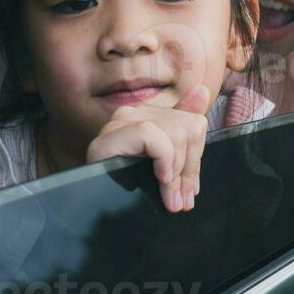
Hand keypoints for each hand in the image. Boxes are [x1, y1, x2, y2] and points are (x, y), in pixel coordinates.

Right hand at [85, 84, 210, 213]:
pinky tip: (158, 180)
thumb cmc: (125, 182)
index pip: (192, 122)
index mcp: (147, 115)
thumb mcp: (162, 161)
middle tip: (181, 200)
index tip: (189, 189)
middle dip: (189, 169)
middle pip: (188, 128)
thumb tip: (203, 92)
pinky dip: (162, 161)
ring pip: (175, 134)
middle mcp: (134, 113)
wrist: (91, 202)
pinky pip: (152, 137)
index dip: (196, 158)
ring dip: (176, 174)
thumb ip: (183, 133)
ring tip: (170, 199)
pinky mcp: (111, 136)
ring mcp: (121, 122)